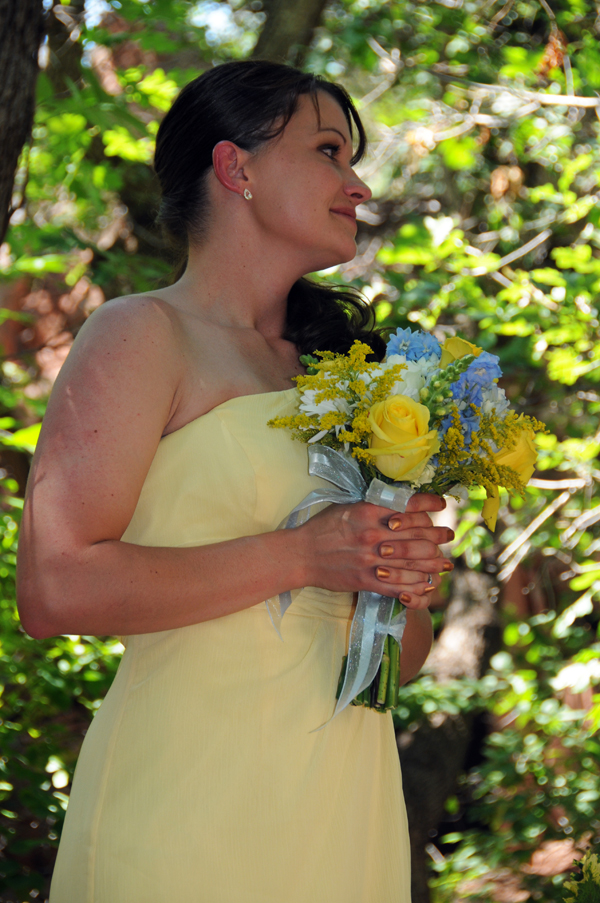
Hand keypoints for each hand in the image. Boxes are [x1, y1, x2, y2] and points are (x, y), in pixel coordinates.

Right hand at [296, 493, 453, 608]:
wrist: (300, 554)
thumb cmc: (323, 527)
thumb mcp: (347, 506)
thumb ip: (374, 506)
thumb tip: (400, 502)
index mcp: (368, 512)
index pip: (408, 506)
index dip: (430, 505)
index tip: (442, 505)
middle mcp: (372, 535)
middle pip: (417, 536)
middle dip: (438, 536)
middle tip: (450, 535)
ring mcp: (370, 560)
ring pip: (412, 563)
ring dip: (434, 563)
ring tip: (445, 562)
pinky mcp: (365, 580)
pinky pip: (398, 586)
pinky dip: (415, 587)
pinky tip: (427, 585)